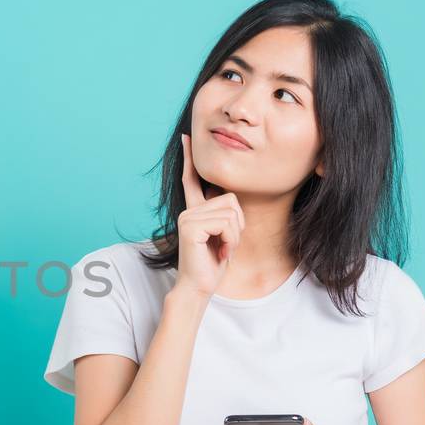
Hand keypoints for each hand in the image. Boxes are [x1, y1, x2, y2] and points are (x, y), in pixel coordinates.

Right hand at [170, 132, 244, 300]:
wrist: (198, 286)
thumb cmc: (211, 264)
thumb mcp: (222, 235)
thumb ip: (223, 216)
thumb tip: (229, 199)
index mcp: (194, 210)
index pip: (192, 179)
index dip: (190, 158)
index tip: (186, 137)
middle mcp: (188, 210)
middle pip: (230, 199)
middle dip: (237, 225)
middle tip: (225, 244)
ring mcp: (188, 217)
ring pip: (231, 213)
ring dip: (234, 236)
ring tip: (221, 249)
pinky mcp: (191, 226)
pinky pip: (226, 224)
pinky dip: (229, 241)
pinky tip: (219, 252)